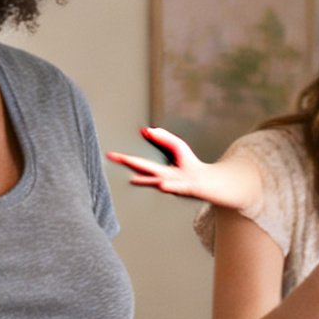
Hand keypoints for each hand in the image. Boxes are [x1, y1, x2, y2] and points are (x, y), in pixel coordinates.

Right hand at [105, 128, 231, 206]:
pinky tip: (162, 184)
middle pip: (143, 168)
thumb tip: (147, 130)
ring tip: (134, 178)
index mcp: (157, 169)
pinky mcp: (186, 188)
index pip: (138, 163)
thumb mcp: (176, 146)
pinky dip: (170, 186)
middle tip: (113, 158)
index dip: (124, 158)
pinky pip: (177, 187)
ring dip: (147, 181)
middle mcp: (162, 178)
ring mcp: (173, 184)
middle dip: (128, 162)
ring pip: (157, 181)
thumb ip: (163, 137)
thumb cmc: (190, 166)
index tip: (110, 155)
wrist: (207, 182)